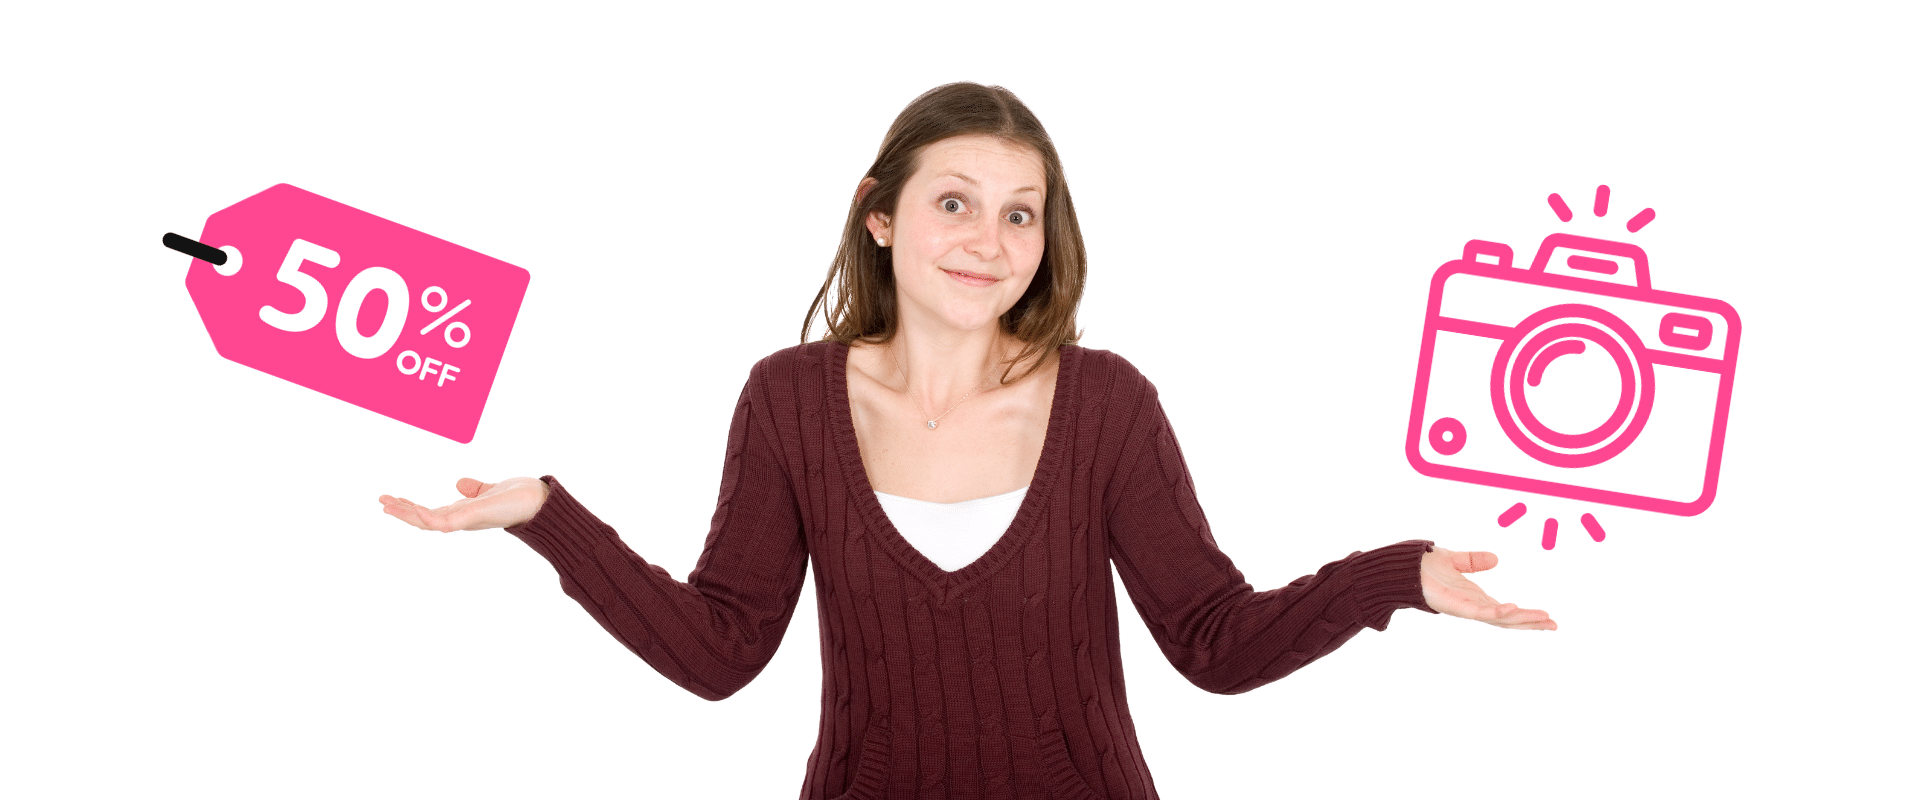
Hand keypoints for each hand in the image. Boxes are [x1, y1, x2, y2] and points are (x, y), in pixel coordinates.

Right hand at [379, 477, 550, 531]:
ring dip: (406, 513)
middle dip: (402, 511)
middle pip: (424, 518)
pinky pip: (445, 522)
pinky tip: (416, 510)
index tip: (392, 498)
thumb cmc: (520, 498)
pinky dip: (428, 517)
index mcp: (464, 512)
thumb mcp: (489, 491)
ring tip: (386, 504)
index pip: (431, 512)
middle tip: (380, 500)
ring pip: (428, 522)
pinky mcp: (473, 518)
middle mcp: (462, 519)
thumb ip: (475, 489)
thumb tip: (460, 483)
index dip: (411, 507)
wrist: (541, 502)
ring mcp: (466, 520)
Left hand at [1420, 548, 1556, 630]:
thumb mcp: (1456, 560)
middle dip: (1531, 623)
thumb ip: (1474, 561)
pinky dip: (1497, 611)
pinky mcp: (1455, 606)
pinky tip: (1512, 607)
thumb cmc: (1423, 567)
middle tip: (1555, 626)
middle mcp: (1473, 606)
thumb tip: (1496, 558)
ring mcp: (1465, 608)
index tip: (1548, 618)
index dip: (1527, 615)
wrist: (1402, 568)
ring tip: (1544, 620)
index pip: (1507, 611)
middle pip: (1508, 619)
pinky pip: (1480, 611)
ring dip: (1522, 619)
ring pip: (1499, 619)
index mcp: (1476, 598)